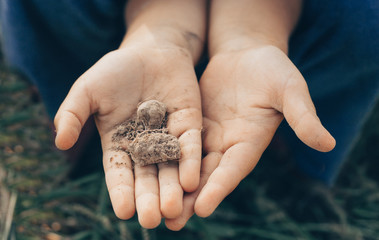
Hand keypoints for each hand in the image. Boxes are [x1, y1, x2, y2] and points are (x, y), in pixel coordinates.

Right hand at [54, 43, 201, 227]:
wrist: (150, 51)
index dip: (121, 191)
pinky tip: (191, 181)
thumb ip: (72, 114)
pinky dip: (190, 162)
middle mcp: (145, 146)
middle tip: (151, 221)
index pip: (119, 172)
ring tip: (172, 210)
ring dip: (172, 188)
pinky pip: (190, 146)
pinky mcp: (189, 124)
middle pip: (147, 177)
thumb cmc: (116, 70)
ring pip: (170, 167)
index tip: (123, 212)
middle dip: (149, 198)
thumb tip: (60, 142)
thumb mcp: (87, 90)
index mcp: (119, 143)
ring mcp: (168, 137)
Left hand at [166, 45, 334, 229]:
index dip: (219, 188)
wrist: (246, 54)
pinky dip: (163, 157)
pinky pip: (175, 143)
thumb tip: (328, 143)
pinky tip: (145, 170)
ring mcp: (208, 135)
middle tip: (170, 222)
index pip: (233, 169)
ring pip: (188, 165)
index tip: (202, 209)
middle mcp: (227, 144)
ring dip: (172, 185)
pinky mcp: (192, 124)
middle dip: (189, 198)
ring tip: (153, 207)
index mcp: (250, 141)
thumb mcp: (289, 89)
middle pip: (207, 175)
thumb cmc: (273, 69)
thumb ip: (302, 115)